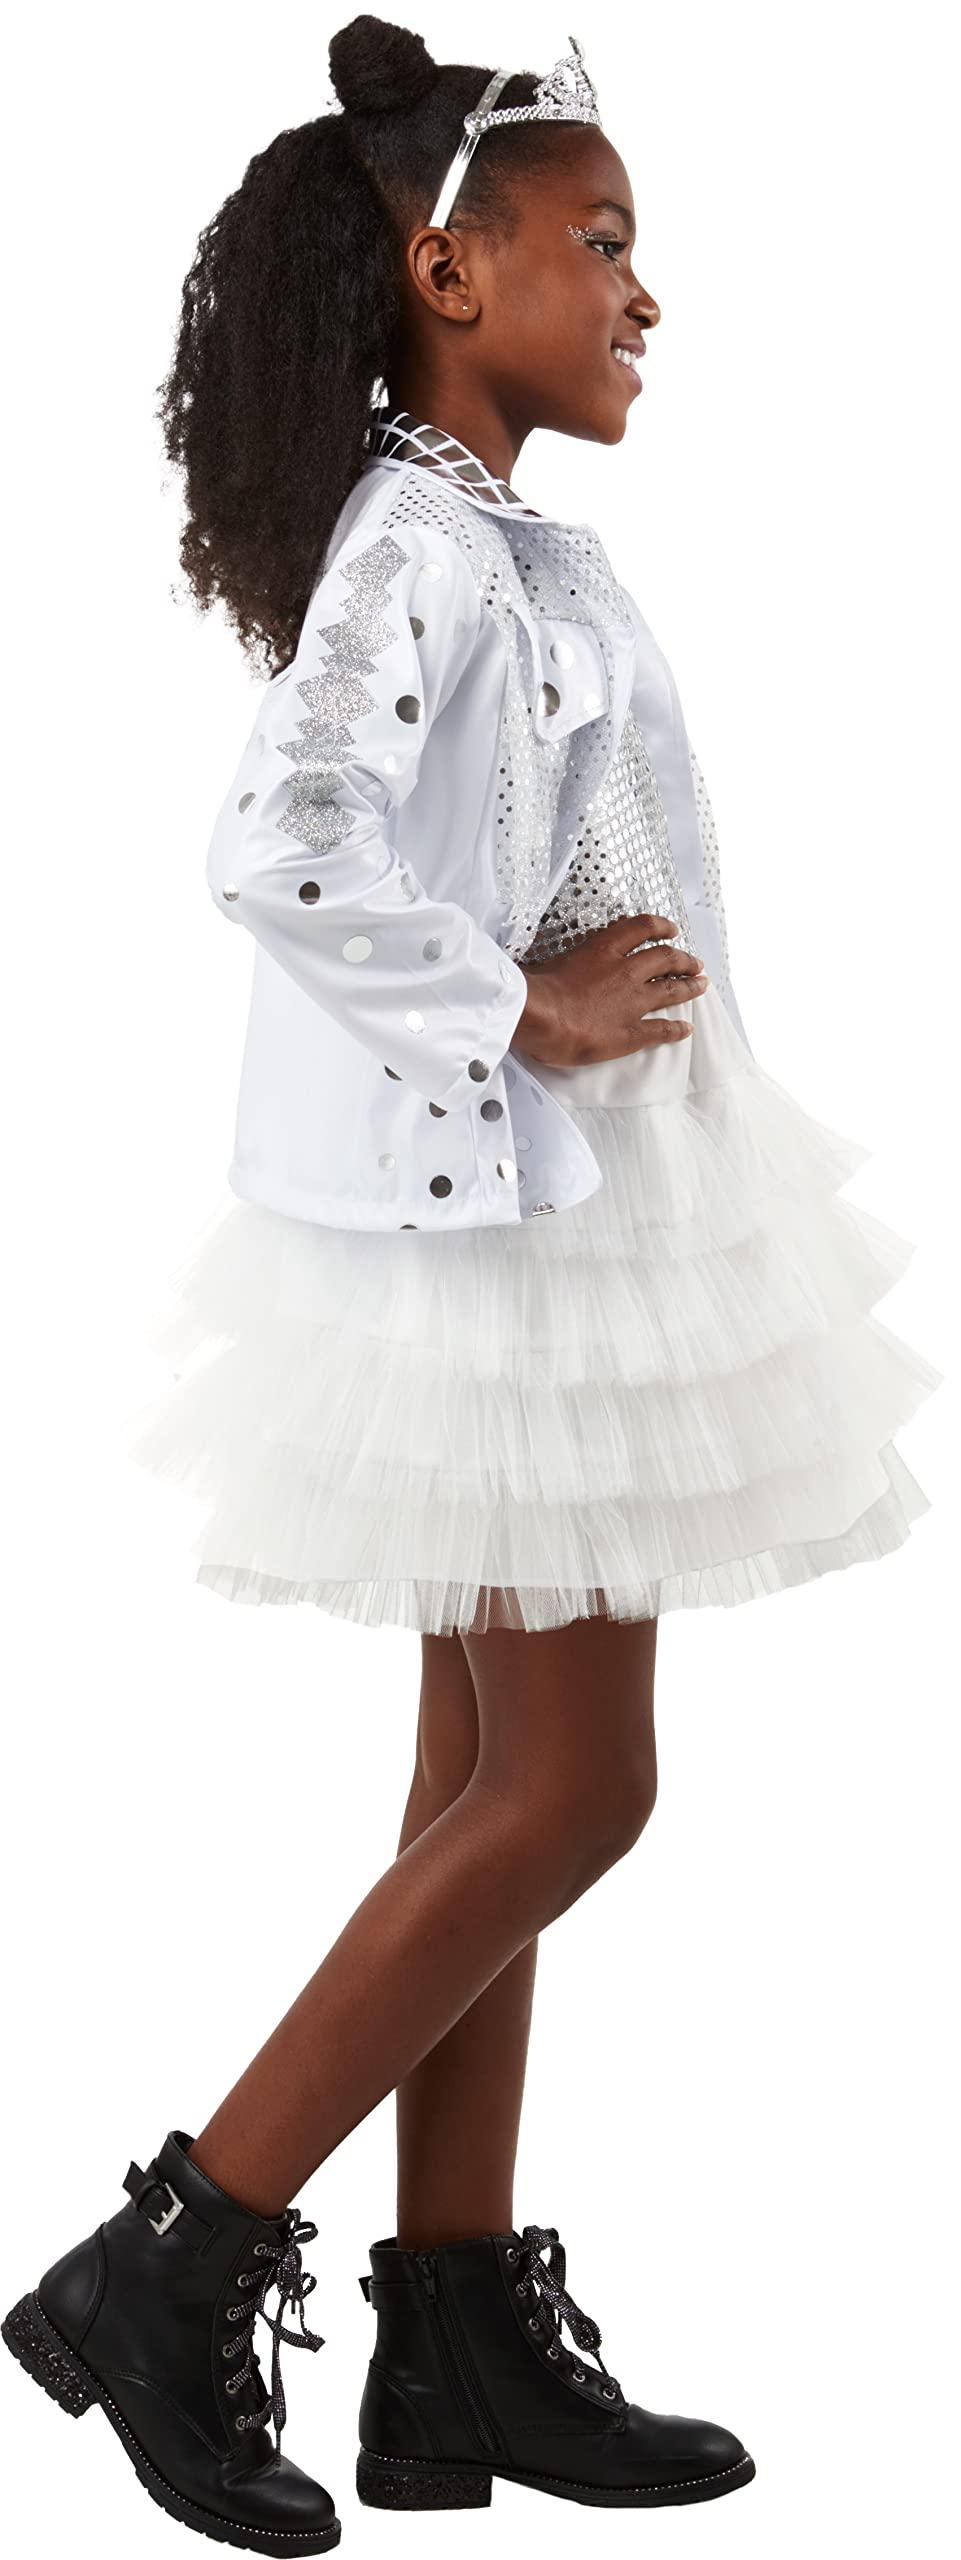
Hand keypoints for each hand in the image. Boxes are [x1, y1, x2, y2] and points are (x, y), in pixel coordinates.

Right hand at [516, 913, 709, 1068]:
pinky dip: (676, 1030)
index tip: (670, 929)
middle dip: (684, 959)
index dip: (660, 927)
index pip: (641, 928)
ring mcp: (632, 1003)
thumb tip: (547, 965)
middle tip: (694, 962)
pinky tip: (686, 1030)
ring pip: (671, 990)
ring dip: (689, 987)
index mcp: (604, 950)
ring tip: (701, 985)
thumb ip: (559, 962)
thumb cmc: (536, 988)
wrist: (540, 1014)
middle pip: (666, 959)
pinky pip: (661, 1029)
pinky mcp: (631, 1033)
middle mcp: (625, 972)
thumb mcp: (547, 961)